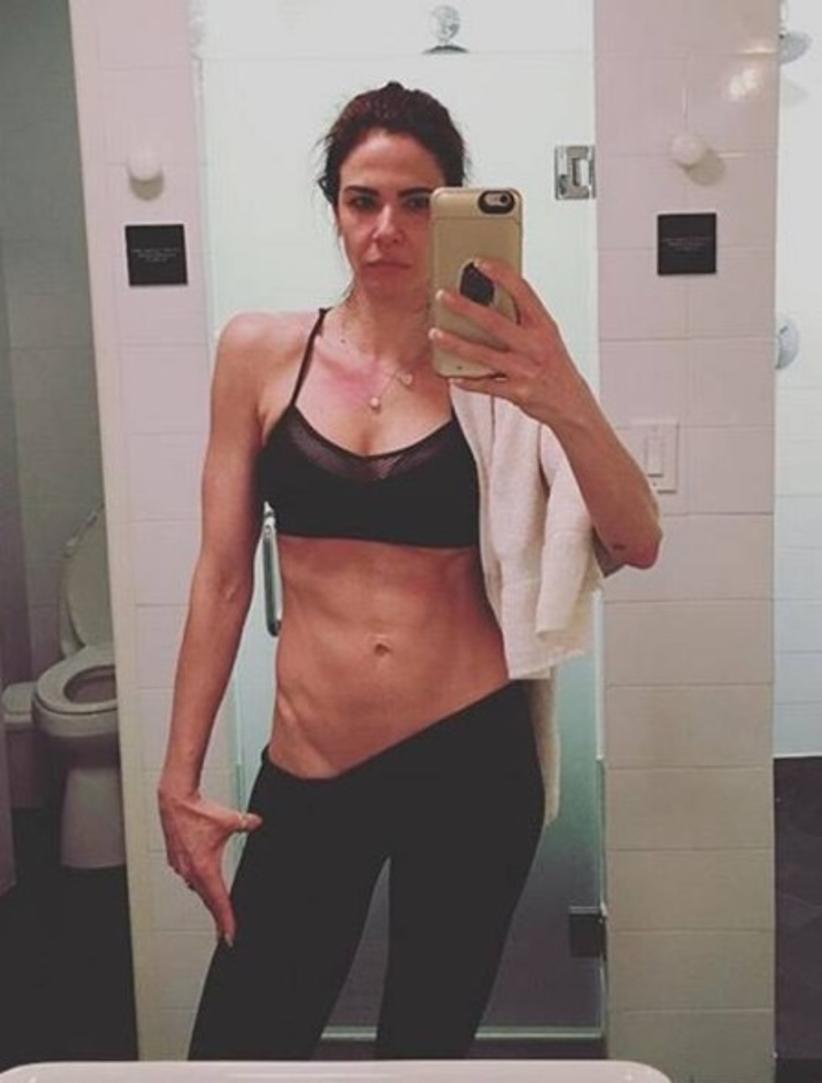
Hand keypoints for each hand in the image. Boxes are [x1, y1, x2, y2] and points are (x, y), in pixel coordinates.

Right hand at [157, 783, 261, 946]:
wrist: (175, 800)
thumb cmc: (197, 811)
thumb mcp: (230, 819)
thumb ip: (247, 823)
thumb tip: (258, 823)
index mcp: (205, 868)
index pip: (219, 901)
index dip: (226, 920)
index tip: (230, 936)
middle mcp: (191, 871)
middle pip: (208, 901)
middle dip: (218, 917)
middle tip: (226, 933)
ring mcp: (181, 867)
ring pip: (197, 889)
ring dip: (208, 899)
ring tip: (217, 910)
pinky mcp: (176, 859)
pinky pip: (189, 877)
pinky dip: (198, 883)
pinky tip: (203, 882)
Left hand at [429, 257, 591, 429]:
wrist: (572, 403)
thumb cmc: (554, 366)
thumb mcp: (547, 337)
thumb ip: (523, 319)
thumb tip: (490, 299)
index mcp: (544, 326)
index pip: (523, 292)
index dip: (501, 275)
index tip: (480, 262)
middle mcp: (535, 346)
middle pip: (494, 322)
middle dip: (465, 307)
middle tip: (442, 295)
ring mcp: (526, 370)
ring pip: (484, 354)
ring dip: (455, 343)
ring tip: (435, 333)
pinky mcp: (518, 392)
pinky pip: (486, 385)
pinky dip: (468, 381)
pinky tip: (453, 376)